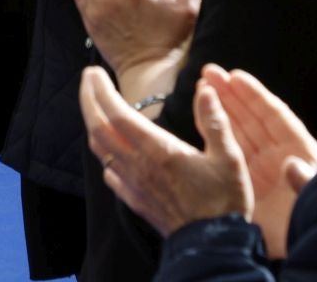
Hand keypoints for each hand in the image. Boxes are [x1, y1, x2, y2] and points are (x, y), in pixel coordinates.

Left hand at [81, 69, 253, 238]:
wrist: (212, 246)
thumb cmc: (223, 201)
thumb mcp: (229, 157)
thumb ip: (214, 121)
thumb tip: (205, 88)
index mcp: (158, 150)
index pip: (116, 113)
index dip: (100, 90)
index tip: (94, 71)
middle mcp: (138, 165)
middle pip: (98, 128)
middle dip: (88, 100)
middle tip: (88, 78)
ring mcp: (133, 185)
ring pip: (100, 150)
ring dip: (93, 123)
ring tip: (96, 107)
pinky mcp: (134, 200)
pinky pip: (109, 173)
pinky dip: (104, 154)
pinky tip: (112, 151)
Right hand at [203, 66, 316, 258]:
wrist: (307, 249)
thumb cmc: (315, 219)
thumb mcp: (314, 197)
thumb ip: (305, 181)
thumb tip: (292, 165)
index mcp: (299, 151)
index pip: (274, 115)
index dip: (254, 95)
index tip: (235, 76)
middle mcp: (278, 155)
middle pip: (252, 118)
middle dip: (231, 95)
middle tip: (209, 73)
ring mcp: (261, 169)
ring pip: (238, 131)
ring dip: (221, 109)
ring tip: (202, 88)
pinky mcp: (246, 184)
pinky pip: (229, 154)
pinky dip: (216, 136)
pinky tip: (202, 121)